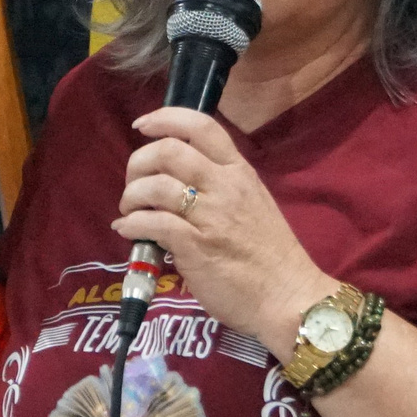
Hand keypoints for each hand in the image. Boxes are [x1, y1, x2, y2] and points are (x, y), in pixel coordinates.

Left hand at [112, 108, 332, 357]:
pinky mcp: (196, 247)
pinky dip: (131, 224)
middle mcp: (225, 187)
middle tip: (133, 183)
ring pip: (155, 185)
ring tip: (129, 211)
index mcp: (239, 172)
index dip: (165, 118)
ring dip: (130, 196)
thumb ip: (220, 187)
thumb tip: (176, 181)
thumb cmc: (269, 255)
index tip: (143, 125)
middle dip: (138, 162)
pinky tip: (128, 230)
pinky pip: (151, 223)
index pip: (202, 126)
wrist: (288, 298)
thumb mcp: (252, 204)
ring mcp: (210, 217)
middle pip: (168, 151)